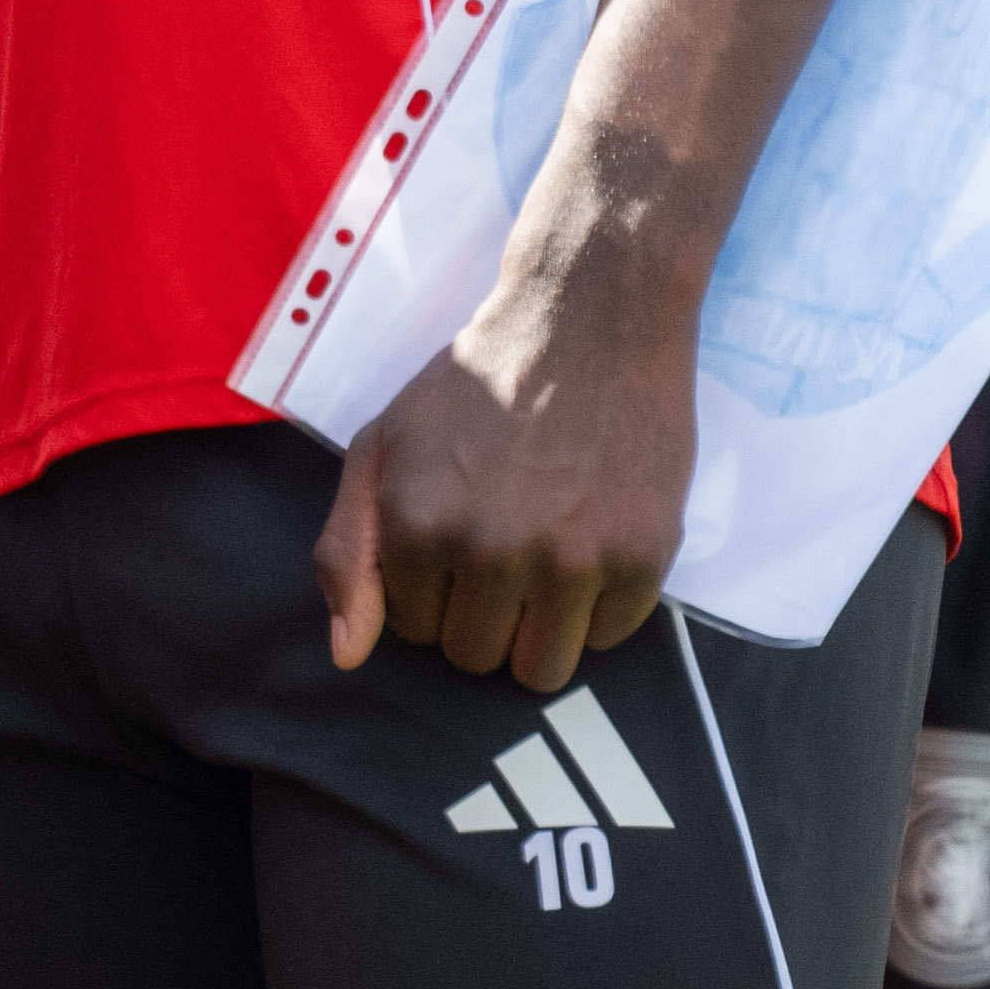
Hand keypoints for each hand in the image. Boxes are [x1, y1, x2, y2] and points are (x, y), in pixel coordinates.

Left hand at [316, 259, 691, 687]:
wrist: (587, 318)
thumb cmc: (477, 384)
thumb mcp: (382, 445)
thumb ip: (348, 551)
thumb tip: (348, 656)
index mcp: (417, 522)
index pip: (414, 629)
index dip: (434, 586)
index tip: (455, 532)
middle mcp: (490, 550)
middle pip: (475, 657)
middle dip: (483, 612)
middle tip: (504, 541)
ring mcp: (570, 559)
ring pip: (541, 670)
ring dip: (539, 627)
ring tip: (545, 555)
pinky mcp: (641, 558)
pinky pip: (609, 639)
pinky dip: (600, 604)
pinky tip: (593, 535)